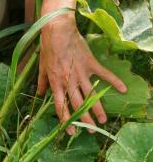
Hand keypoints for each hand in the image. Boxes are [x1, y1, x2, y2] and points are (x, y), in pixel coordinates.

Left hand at [38, 13, 126, 131]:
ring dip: (97, 109)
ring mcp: (81, 73)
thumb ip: (42, 81)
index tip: (71, 131)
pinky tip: (123, 89)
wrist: (58, 30)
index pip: (61, 106)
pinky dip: (114, 81)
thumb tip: (40, 94)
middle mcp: (69, 81)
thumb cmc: (48, 47)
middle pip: (78, 104)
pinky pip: (104, 74)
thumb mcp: (41, 66)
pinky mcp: (91, 63)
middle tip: (92, 131)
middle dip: (85, 120)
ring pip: (91, 95)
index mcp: (56, 82)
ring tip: (103, 120)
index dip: (66, 120)